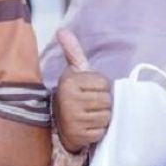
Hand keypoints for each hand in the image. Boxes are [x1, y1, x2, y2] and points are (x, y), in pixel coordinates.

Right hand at [53, 29, 110, 152]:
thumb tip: (62, 30)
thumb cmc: (73, 94)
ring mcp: (73, 119)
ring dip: (101, 117)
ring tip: (89, 114)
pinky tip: (87, 126)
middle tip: (90, 104)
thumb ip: (73, 51)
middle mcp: (69, 99)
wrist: (59, 122)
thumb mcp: (73, 72)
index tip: (89, 90)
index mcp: (70, 81)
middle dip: (102, 103)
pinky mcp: (79, 135)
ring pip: (106, 116)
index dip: (101, 87)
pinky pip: (101, 131)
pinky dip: (98, 130)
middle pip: (107, 100)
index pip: (104, 83)